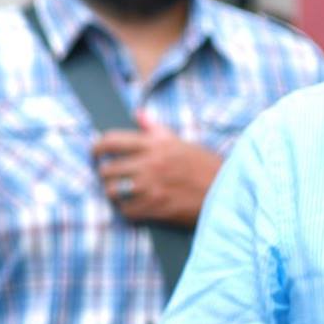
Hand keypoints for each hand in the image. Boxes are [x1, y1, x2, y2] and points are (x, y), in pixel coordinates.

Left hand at [91, 115, 220, 227]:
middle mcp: (151, 164)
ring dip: (113, 193)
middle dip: (104, 174)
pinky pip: (126, 210)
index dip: (96, 148)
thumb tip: (138, 114)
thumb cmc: (204, 165)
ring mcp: (153, 186)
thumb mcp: (181, 142)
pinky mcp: (157, 207)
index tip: (95, 154)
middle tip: (109, 177)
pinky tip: (132, 206)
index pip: (111, 141)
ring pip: (112, 191)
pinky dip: (126, 209)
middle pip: (107, 169)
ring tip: (119, 192)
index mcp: (155, 144)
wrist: (228, 191)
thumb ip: (155, 129)